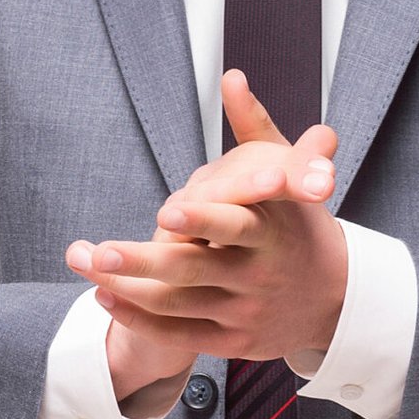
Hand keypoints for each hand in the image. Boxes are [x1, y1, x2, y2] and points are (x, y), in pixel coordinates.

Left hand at [66, 70, 347, 376]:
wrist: (334, 298)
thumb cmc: (298, 225)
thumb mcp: (290, 174)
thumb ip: (254, 126)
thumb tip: (232, 77)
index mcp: (273, 231)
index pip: (235, 226)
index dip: (202, 219)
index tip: (166, 210)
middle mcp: (258, 275)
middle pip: (193, 269)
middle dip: (142, 260)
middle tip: (97, 251)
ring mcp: (245, 312)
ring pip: (176, 304)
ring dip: (125, 286)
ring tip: (85, 262)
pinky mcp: (232, 341)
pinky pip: (178, 335)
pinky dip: (139, 318)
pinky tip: (106, 295)